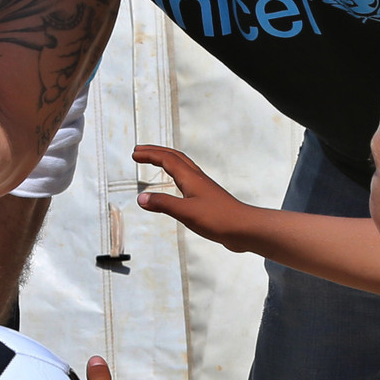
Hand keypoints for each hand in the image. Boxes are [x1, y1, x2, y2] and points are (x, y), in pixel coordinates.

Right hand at [133, 146, 255, 249]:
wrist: (244, 228)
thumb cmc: (219, 219)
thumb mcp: (186, 213)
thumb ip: (163, 204)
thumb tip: (141, 198)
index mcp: (190, 178)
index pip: (167, 159)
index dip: (150, 154)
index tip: (135, 154)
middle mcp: (196, 178)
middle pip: (174, 157)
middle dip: (156, 152)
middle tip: (140, 151)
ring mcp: (202, 187)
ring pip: (182, 166)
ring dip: (166, 159)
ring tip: (155, 161)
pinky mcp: (206, 198)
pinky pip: (187, 178)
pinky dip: (175, 174)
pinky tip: (175, 184)